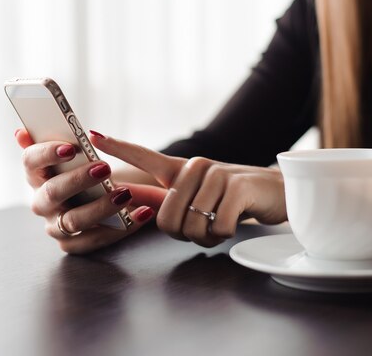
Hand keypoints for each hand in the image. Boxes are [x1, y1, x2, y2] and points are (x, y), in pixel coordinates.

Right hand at [15, 129, 164, 253]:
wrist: (104, 194)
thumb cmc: (83, 168)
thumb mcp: (72, 151)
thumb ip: (54, 140)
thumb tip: (21, 133)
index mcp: (36, 174)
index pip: (30, 162)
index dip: (47, 154)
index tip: (71, 147)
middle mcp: (41, 201)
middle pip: (52, 192)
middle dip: (78, 180)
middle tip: (105, 167)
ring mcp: (55, 225)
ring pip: (73, 221)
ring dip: (101, 208)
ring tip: (126, 194)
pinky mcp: (73, 244)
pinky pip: (95, 239)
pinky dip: (122, 227)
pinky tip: (143, 213)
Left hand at [90, 131, 286, 247]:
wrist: (279, 194)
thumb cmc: (234, 200)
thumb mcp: (199, 198)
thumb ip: (167, 199)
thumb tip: (130, 197)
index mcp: (182, 169)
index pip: (145, 156)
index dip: (119, 147)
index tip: (93, 135)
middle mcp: (196, 166)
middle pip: (166, 219)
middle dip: (184, 235)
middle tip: (205, 228)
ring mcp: (217, 174)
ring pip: (192, 227)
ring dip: (207, 237)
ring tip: (222, 222)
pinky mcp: (237, 187)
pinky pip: (217, 227)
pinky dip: (225, 235)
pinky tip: (237, 220)